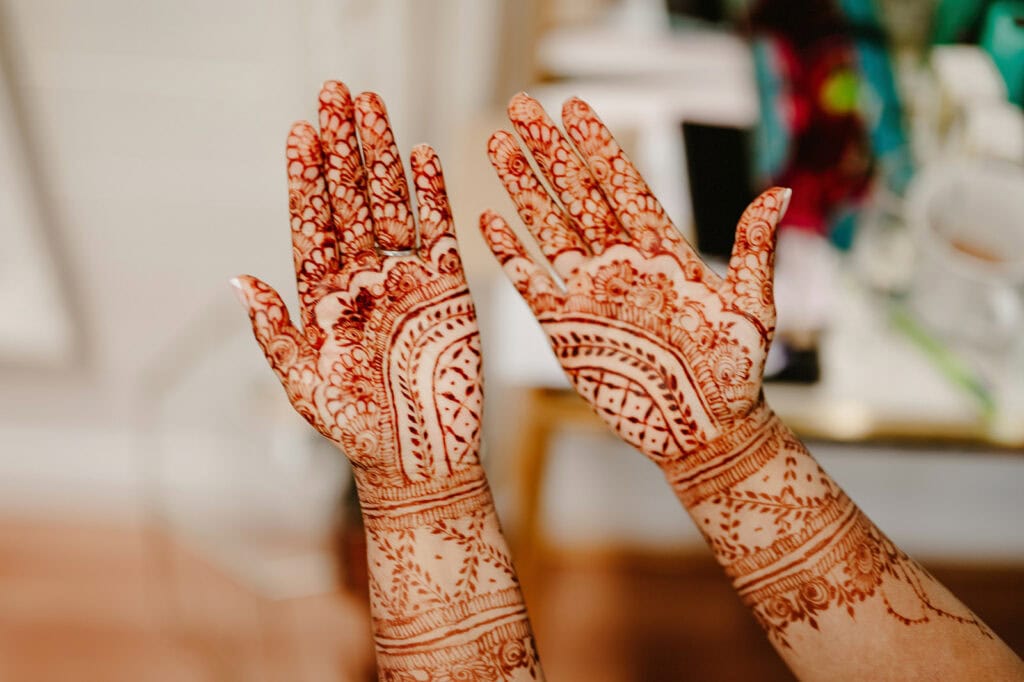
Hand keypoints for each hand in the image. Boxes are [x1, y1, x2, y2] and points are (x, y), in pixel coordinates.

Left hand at [234, 81, 480, 488]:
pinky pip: (439, 232)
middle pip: (352, 200)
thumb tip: (238, 280)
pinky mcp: (447, 289)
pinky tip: (421, 155)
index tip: (300, 132)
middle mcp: (363, 280)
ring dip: (382, 155)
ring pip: (393, 204)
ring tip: (372, 104)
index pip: (313, 224)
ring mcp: (405, 280)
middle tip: (336, 94)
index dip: (308, 179)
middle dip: (344, 148)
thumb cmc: (357, 429)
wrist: (417, 457)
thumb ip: (275, 329)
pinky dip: (433, 194)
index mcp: (324, 298)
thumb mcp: (303, 383)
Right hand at [480, 94, 789, 463]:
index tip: (576, 107)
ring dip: (523, 187)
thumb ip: (752, 250)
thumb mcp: (750, 308)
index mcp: (662, 253)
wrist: (701, 430)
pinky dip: (511, 255)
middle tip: (522, 105)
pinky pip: (532, 285)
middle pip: (577, 195)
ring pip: (549, 229)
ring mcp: (590, 294)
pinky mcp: (566, 330)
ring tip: (498, 144)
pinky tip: (488, 221)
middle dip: (549, 150)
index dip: (599, 145)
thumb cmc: (733, 373)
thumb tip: (780, 191)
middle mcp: (620, 265)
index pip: (624, 184)